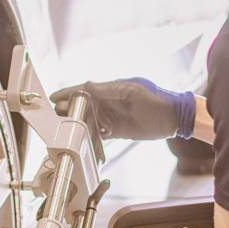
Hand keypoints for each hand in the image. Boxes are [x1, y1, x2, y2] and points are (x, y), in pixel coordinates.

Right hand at [51, 78, 194, 140]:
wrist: (174, 118)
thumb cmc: (156, 102)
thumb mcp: (131, 93)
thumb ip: (108, 91)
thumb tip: (86, 87)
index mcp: (112, 89)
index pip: (84, 89)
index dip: (68, 93)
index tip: (55, 98)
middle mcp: (110, 102)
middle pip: (83, 106)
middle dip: (70, 110)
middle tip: (57, 117)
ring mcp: (113, 116)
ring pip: (89, 120)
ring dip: (78, 125)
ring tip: (67, 131)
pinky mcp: (118, 130)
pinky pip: (99, 133)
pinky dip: (91, 137)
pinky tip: (84, 140)